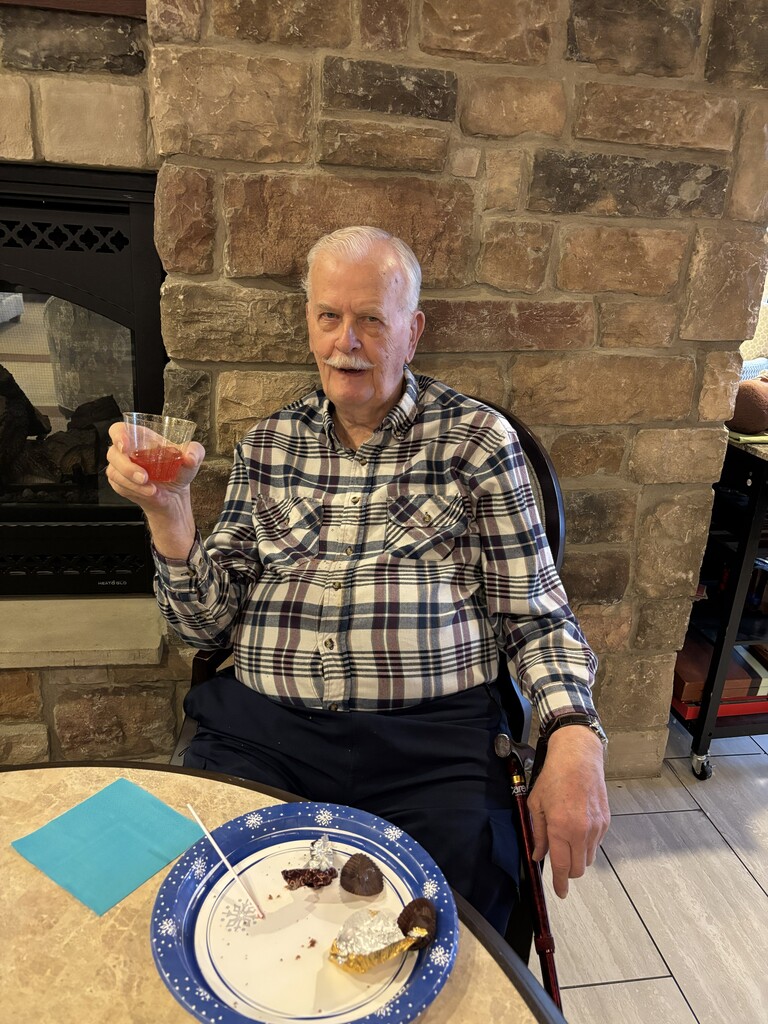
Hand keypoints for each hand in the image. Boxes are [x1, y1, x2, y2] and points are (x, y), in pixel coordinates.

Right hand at [105, 422, 204, 513]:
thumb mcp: (192, 458)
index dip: (118, 435)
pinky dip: (134, 491)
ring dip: (132, 482)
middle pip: (113, 454)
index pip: (119, 430)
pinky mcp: (120, 484)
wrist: (175, 494)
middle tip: (144, 476)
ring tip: (151, 489)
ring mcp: (120, 468)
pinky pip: (119, 486)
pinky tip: (149, 492)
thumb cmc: (178, 471)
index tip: (125, 446)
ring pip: (115, 473)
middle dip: (127, 467)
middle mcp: (127, 452)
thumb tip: (190, 457)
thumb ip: (195, 452)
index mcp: (140, 438)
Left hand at [526, 725, 609, 897]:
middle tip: (559, 862)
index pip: (562, 867)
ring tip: (567, 839)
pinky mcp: (605, 822)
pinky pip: (596, 844)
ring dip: (578, 857)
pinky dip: (586, 844)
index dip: (560, 883)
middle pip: (579, 869)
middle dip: (568, 872)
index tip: (560, 892)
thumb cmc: (554, 777)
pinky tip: (577, 829)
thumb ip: (537, 834)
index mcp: (560, 828)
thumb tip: (538, 855)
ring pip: (589, 858)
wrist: (578, 758)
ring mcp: (596, 828)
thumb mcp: (536, 804)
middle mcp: (581, 831)